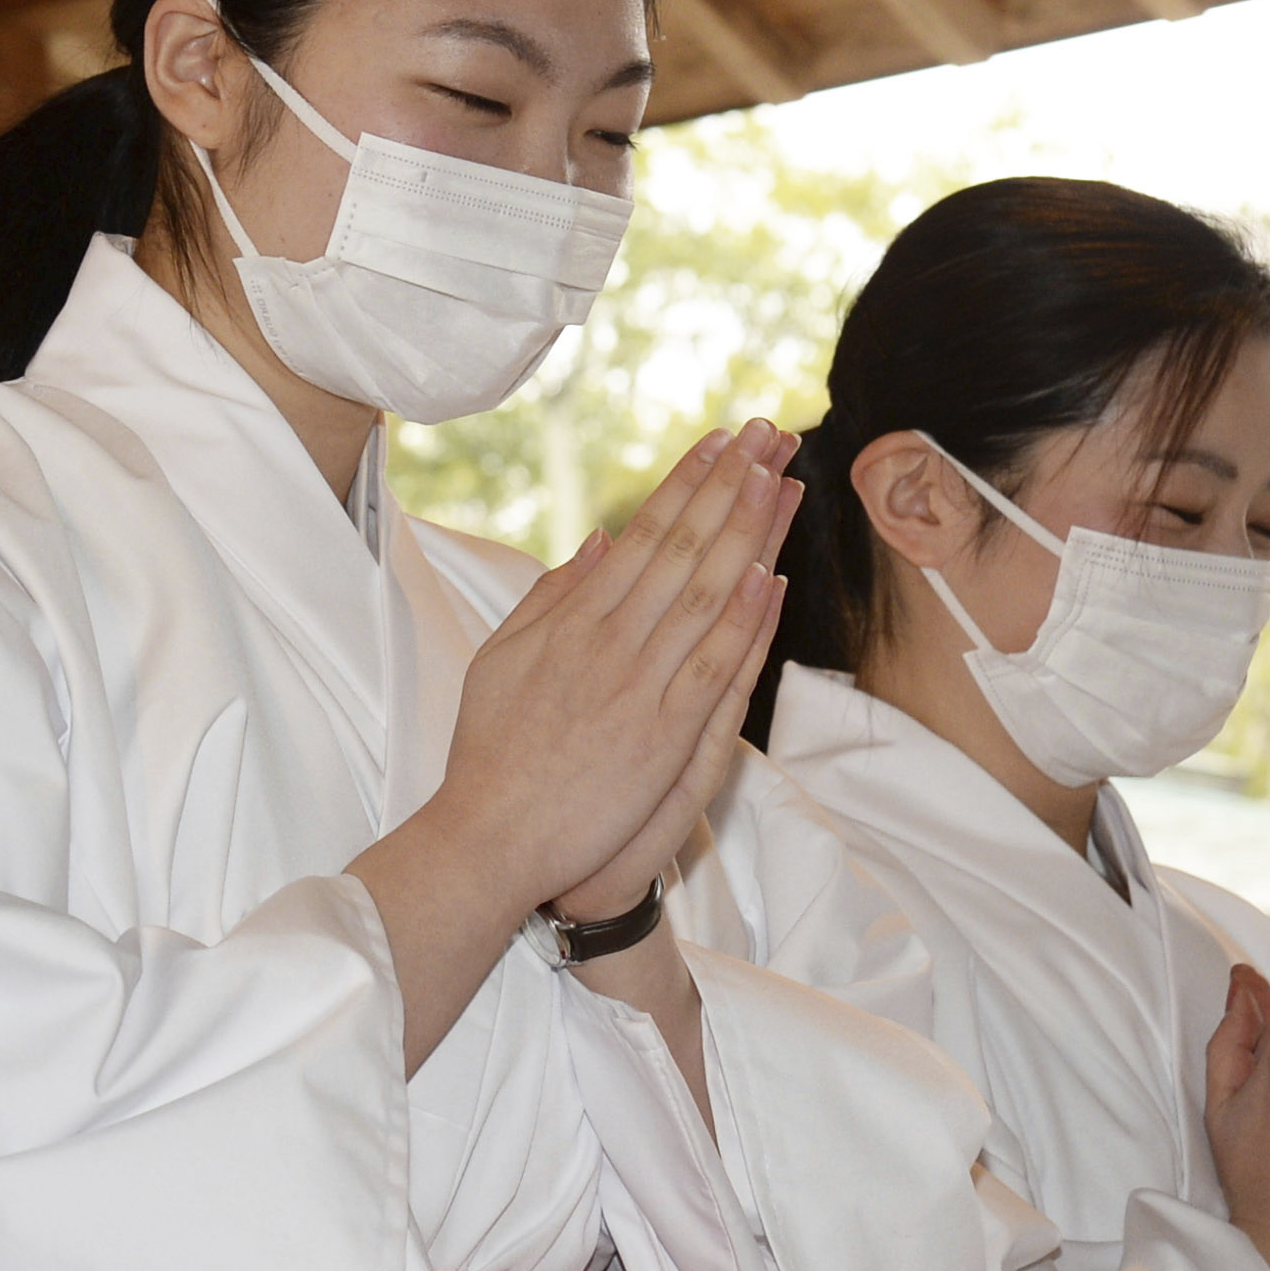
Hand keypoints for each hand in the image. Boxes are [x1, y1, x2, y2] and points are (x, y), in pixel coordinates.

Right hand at [423, 423, 794, 924]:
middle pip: (683, 548)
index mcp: (575, 619)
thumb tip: (600, 541)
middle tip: (769, 436)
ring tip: (779, 480)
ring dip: (746, 534)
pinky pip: (712, 669)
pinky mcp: (663, 737)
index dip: (688, 483)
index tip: (722, 442)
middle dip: (729, 487)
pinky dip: (742, 623)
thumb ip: (552, 597)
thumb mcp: (502, 656)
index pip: (644, 534)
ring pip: (704, 595)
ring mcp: (639, 687)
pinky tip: (770, 578)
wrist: (490, 834)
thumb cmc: (491, 750)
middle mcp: (611, 641)